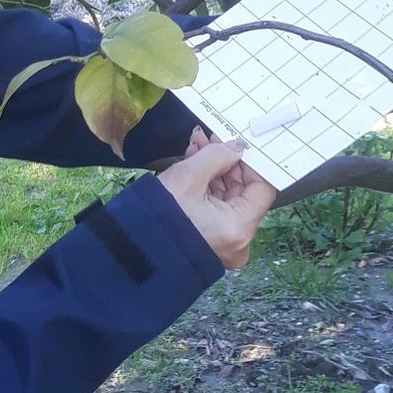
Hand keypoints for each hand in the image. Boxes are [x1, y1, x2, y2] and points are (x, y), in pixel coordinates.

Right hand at [158, 129, 276, 270]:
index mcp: (238, 228)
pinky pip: (216, 210)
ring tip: (195, 148)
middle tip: (209, 140)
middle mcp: (237, 241)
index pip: (262, 188)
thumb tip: (235, 148)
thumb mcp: (188, 177)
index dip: (250, 163)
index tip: (235, 145)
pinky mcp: (210, 243)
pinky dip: (206, 189)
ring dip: (213, 172)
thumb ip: (217, 156)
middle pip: (243, 193)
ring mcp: (224, 244)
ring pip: (227, 199)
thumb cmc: (158, 219)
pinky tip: (193, 166)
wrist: (130, 252)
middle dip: (225, 163)